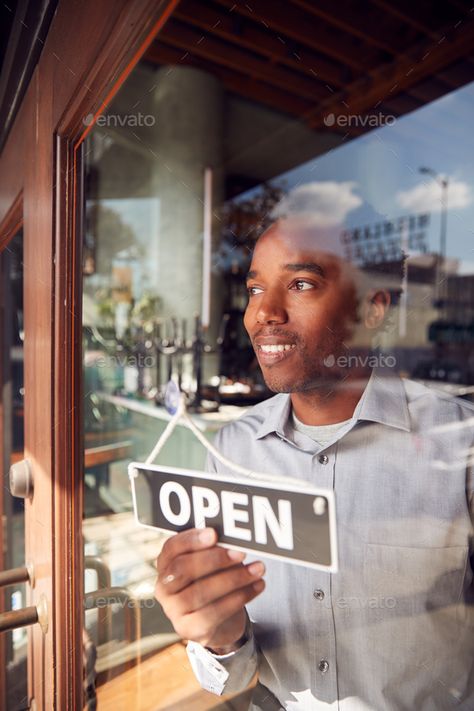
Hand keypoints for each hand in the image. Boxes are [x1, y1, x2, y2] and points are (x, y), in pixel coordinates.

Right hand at [155, 527, 264, 650]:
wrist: (220, 622)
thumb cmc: (215, 582)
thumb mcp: (214, 563)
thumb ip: (217, 550)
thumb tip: (234, 542)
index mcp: (166, 564)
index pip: (171, 548)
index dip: (191, 540)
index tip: (214, 534)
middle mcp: (164, 587)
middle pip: (183, 569)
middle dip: (214, 559)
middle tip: (241, 553)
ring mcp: (173, 611)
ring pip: (200, 592)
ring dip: (234, 579)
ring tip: (257, 569)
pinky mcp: (188, 629)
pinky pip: (214, 613)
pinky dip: (239, 598)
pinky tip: (256, 586)